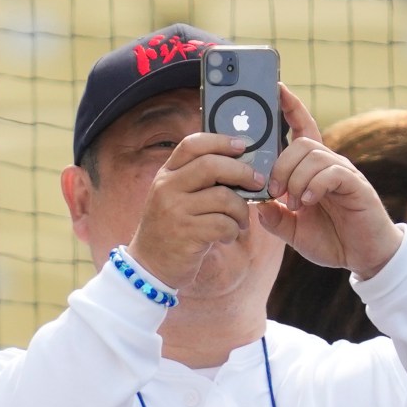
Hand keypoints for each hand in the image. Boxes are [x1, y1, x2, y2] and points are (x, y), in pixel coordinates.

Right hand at [124, 130, 257, 290]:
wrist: (149, 266)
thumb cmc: (172, 228)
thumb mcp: (175, 197)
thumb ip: (198, 179)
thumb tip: (242, 164)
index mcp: (166, 175)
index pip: (192, 144)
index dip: (220, 141)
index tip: (242, 146)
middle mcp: (166, 189)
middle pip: (211, 166)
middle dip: (242, 172)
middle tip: (257, 182)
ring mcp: (174, 211)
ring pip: (223, 197)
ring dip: (241, 210)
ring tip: (241, 220)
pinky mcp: (185, 234)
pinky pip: (223, 224)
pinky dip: (233, 230)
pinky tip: (227, 236)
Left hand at [255, 86, 401, 278]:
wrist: (364, 256)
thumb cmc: (330, 239)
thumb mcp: (291, 230)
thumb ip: (273, 218)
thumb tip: (256, 206)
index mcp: (311, 170)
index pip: (301, 129)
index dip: (290, 107)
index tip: (276, 88)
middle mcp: (329, 165)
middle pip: (300, 144)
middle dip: (279, 165)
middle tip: (273, 192)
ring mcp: (344, 173)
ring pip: (313, 155)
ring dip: (294, 179)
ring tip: (293, 203)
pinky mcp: (356, 185)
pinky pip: (331, 172)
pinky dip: (313, 186)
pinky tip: (306, 202)